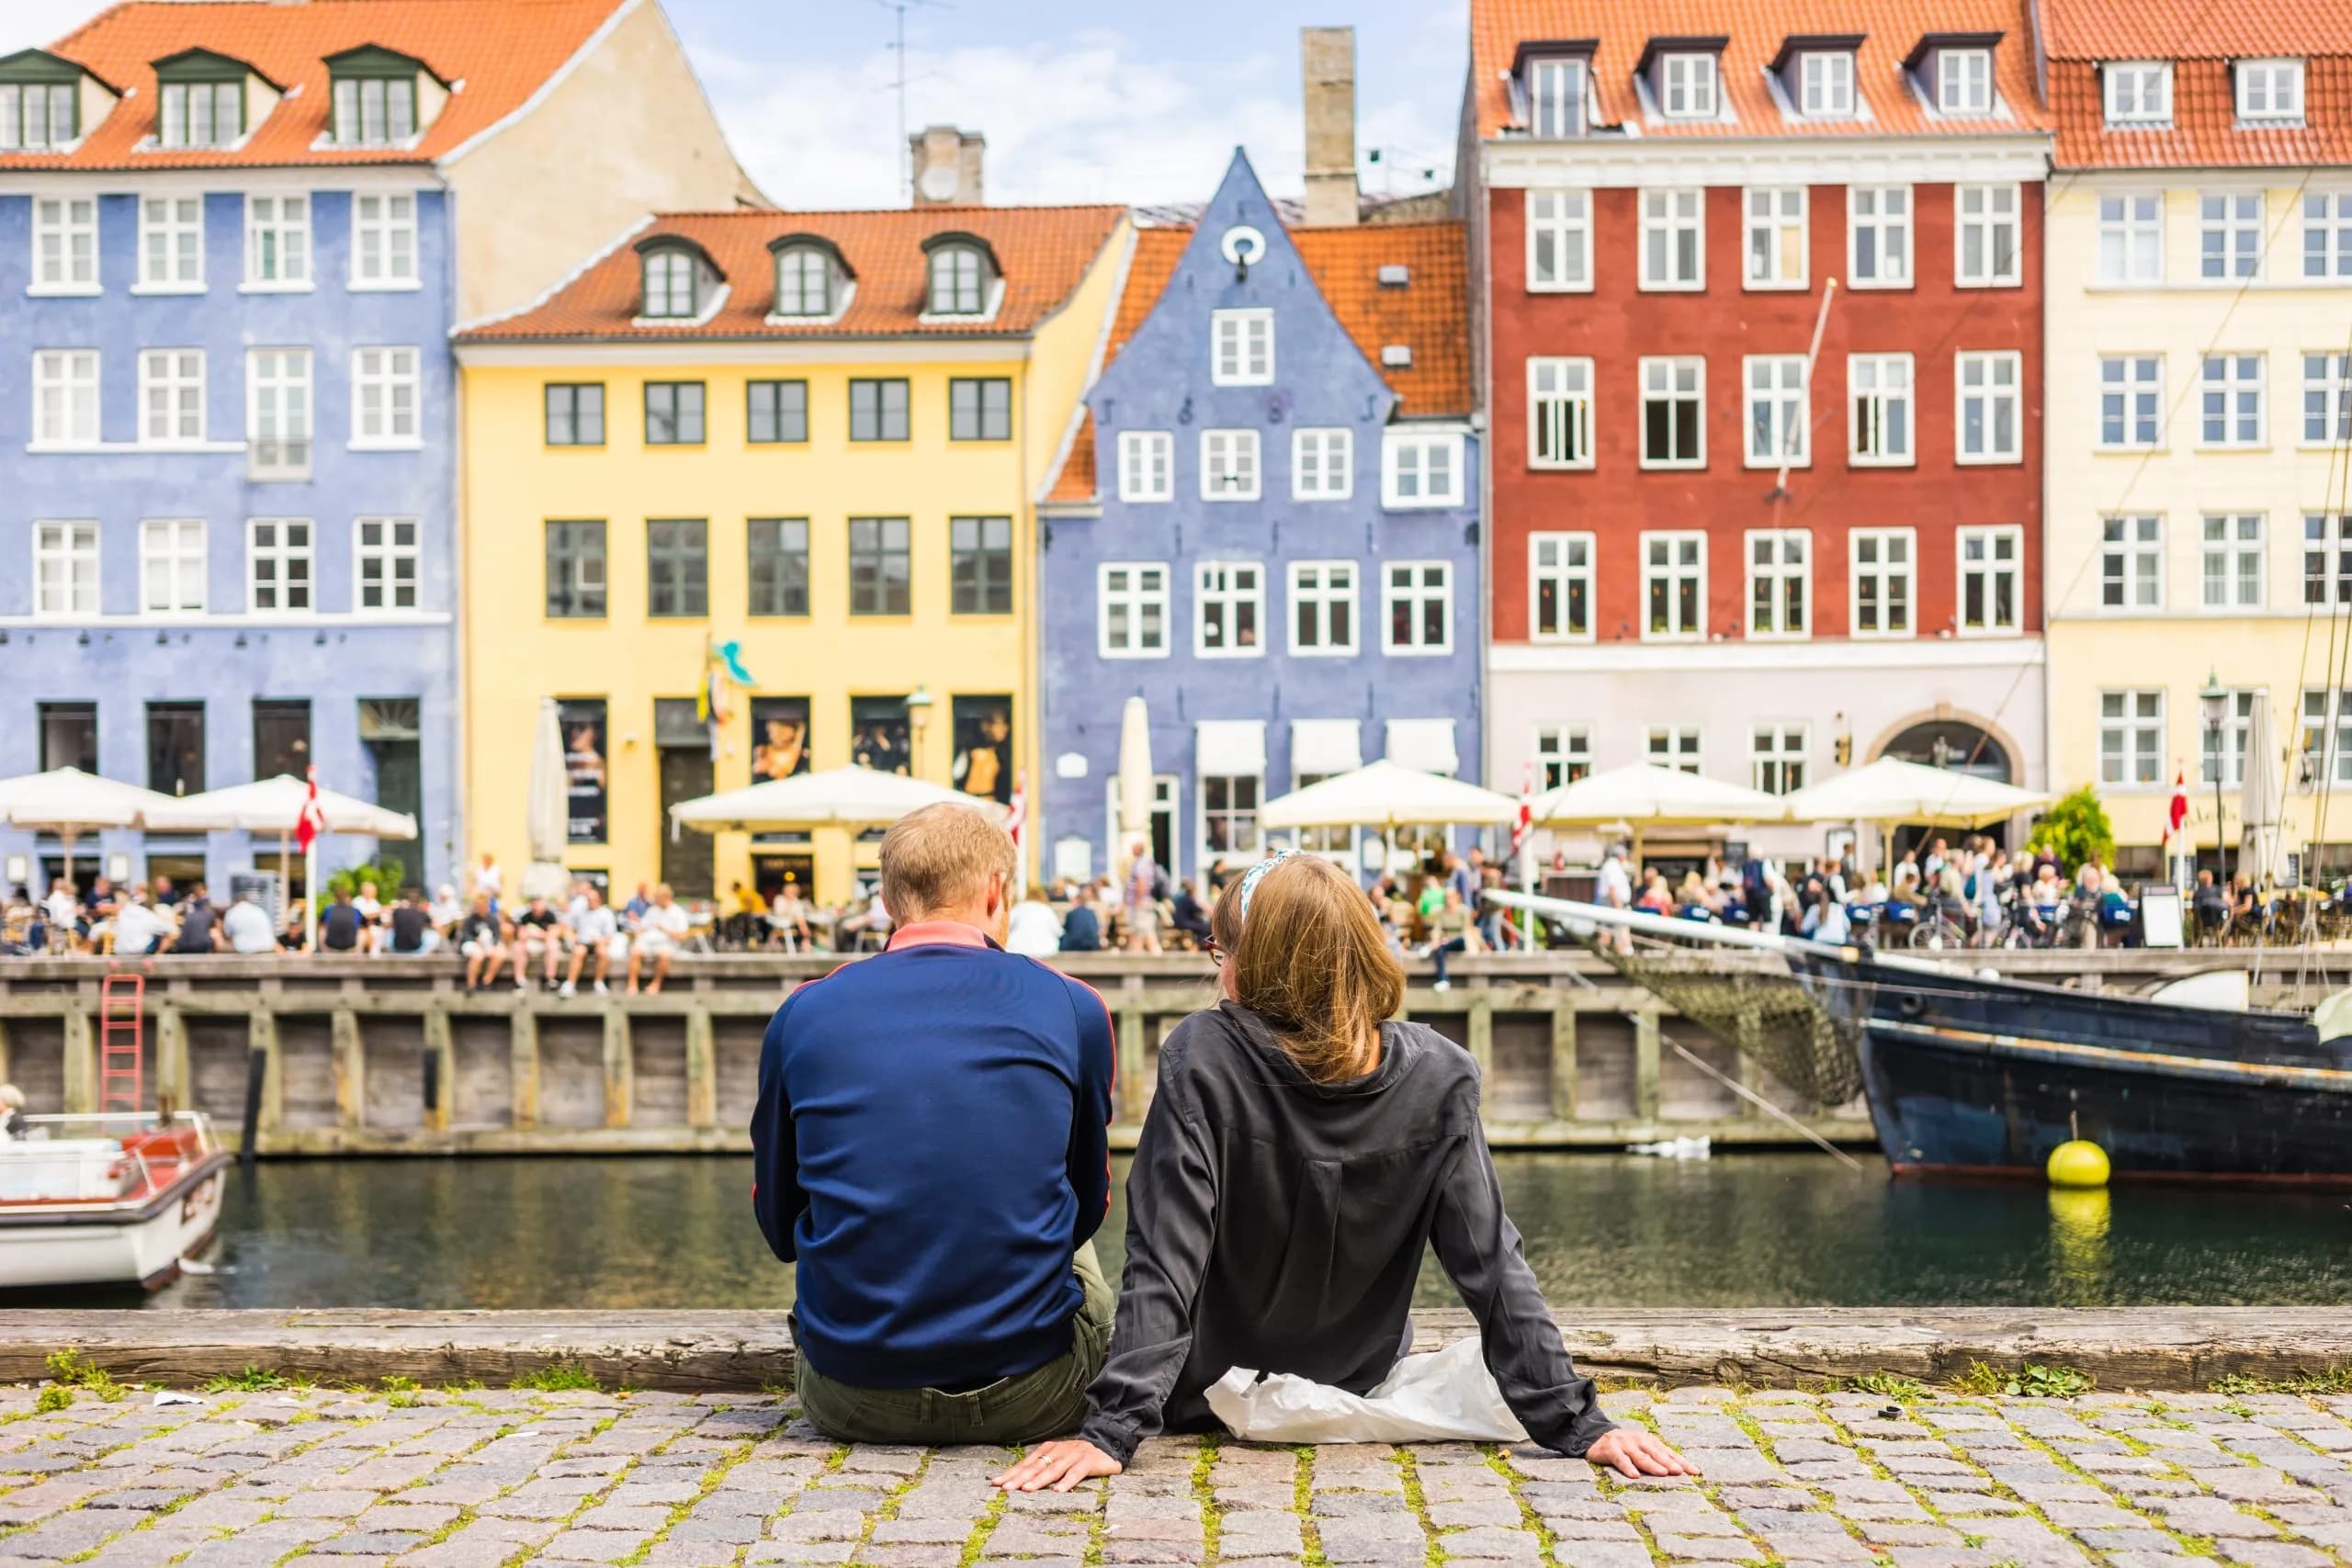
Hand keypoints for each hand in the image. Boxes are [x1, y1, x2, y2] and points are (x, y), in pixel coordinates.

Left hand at [991, 1439, 1122, 1492]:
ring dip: (1039, 1480)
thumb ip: (1042, 1469)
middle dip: (1019, 1477)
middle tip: (1005, 1488)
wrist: (1107, 1446)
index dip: (1011, 1473)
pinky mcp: (1088, 1461)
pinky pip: (1076, 1473)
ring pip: (1053, 1469)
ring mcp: (1073, 1455)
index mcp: (1048, 1450)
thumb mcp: (1058, 1460)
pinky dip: (1067, 1482)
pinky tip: (1058, 1491)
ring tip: (1026, 1489)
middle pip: (1035, 1466)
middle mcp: (1058, 1451)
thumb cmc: (1078, 1458)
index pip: (1026, 1463)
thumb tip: (1018, 1482)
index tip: (995, 1483)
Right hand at [1586, 1427, 1697, 1479]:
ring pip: (1641, 1456)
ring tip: (1663, 1473)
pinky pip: (1620, 1460)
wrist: (1595, 1436)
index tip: (1695, 1472)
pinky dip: (1628, 1467)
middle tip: (1681, 1472)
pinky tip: (1634, 1476)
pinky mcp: (1611, 1449)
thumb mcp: (1641, 1449)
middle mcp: (1639, 1440)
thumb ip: (1656, 1458)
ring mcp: (1625, 1444)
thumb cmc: (1624, 1447)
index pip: (1669, 1452)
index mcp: (1649, 1441)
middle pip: (1657, 1453)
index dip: (1682, 1462)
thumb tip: (1679, 1472)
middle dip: (1670, 1463)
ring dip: (1652, 1465)